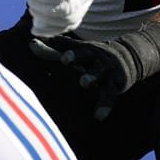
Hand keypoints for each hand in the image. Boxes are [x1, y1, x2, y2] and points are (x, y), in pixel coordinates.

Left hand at [27, 21, 159, 119]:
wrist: (129, 56)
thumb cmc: (92, 56)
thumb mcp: (76, 51)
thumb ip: (53, 50)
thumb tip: (30, 43)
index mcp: (88, 52)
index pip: (79, 52)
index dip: (73, 56)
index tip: (65, 60)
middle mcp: (99, 62)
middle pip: (94, 66)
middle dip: (88, 72)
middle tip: (81, 80)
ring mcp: (108, 74)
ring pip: (102, 79)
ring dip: (94, 81)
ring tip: (85, 84)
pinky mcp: (116, 86)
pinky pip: (109, 96)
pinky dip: (105, 106)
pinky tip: (99, 116)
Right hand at [28, 0, 97, 36]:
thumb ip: (50, 5)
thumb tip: (38, 25)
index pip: (72, 22)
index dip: (53, 29)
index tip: (35, 30)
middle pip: (69, 19)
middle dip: (46, 19)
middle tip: (31, 9)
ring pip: (65, 9)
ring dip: (43, 9)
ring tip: (31, 0)